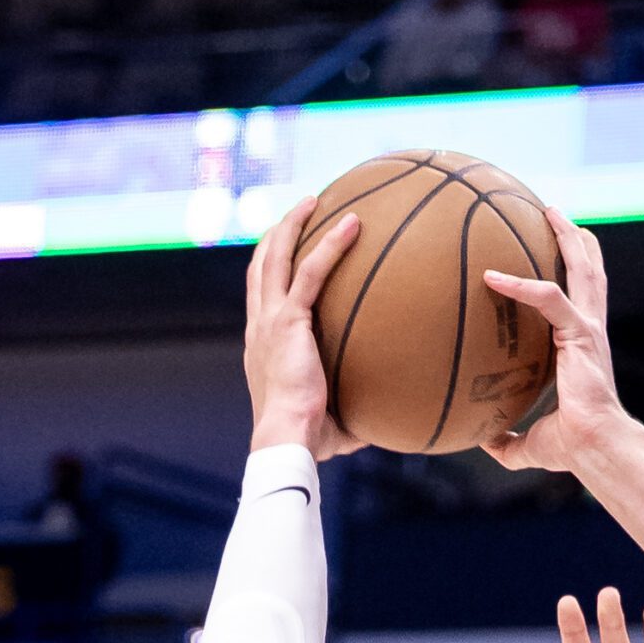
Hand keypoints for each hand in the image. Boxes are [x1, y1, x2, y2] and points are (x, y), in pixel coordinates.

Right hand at [245, 193, 361, 460]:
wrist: (287, 440)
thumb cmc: (307, 442)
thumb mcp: (331, 424)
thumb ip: (352, 414)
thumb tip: (384, 422)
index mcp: (262, 348)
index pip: (261, 300)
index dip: (269, 272)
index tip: (284, 255)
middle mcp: (259, 327)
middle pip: (261, 267)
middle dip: (275, 235)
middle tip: (298, 213)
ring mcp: (270, 320)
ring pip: (276, 256)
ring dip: (293, 224)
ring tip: (313, 200)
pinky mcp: (288, 320)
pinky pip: (311, 271)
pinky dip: (331, 243)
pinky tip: (353, 223)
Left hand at [481, 208, 628, 475]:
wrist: (594, 448)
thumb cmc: (572, 449)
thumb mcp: (531, 443)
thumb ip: (506, 439)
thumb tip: (480, 441)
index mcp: (582, 348)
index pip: (579, 301)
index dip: (570, 276)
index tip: (553, 255)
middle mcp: (590, 331)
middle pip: (589, 273)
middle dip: (576, 240)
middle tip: (557, 214)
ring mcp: (588, 329)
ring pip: (582, 270)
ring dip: (567, 238)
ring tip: (551, 211)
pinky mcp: (580, 335)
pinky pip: (549, 298)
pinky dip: (521, 285)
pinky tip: (493, 276)